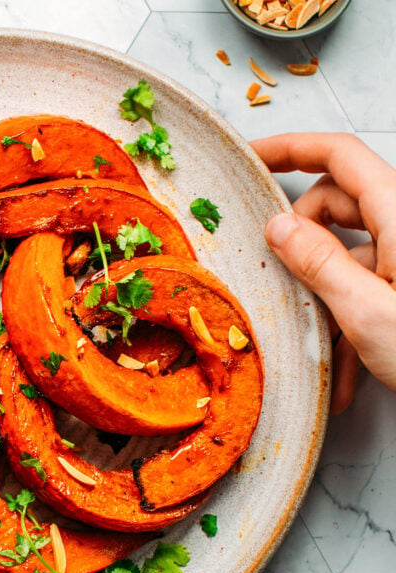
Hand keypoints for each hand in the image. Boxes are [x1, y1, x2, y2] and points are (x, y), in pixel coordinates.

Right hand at [251, 132, 395, 411]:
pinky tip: (346, 375)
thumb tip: (279, 226)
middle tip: (281, 282)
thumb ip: (320, 264)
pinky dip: (349, 326)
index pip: (340, 156)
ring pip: (348, 255)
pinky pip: (366, 289)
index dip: (293, 148)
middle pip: (337, 206)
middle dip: (301, 241)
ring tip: (319, 352)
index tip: (253, 156)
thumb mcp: (369, 313)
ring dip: (324, 299)